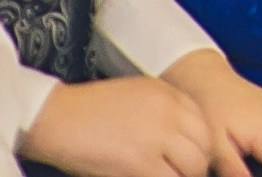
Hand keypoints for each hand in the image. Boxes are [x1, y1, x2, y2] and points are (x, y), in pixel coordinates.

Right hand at [23, 76, 212, 176]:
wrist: (56, 117)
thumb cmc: (89, 110)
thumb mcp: (135, 94)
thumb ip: (164, 110)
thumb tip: (183, 139)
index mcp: (167, 94)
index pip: (204, 124)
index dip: (201, 146)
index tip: (191, 158)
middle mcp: (168, 112)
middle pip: (204, 146)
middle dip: (197, 165)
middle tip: (182, 173)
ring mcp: (156, 138)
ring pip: (192, 167)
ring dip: (183, 176)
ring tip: (166, 175)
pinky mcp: (140, 164)